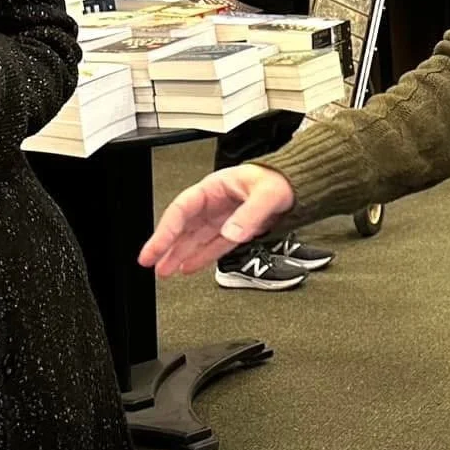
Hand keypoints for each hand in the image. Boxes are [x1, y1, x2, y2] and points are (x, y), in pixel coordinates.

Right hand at [139, 163, 294, 277]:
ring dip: (179, 254)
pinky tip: (188, 266)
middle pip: (183, 226)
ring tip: (164, 271)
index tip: (154, 248)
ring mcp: (223, 217)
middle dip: (166, 245)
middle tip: (150, 264)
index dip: (165, 230)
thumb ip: (249, 215)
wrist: (299, 184)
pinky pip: (213, 245)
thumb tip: (230, 232)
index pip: (182, 210)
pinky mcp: (234, 229)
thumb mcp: (267, 195)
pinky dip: (200, 256)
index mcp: (214, 188)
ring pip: (195, 238)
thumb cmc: (281, 179)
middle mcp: (214, 203)